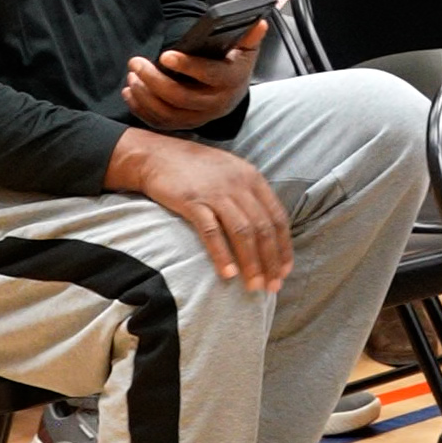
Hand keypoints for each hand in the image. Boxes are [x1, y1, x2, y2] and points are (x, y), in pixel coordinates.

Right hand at [110, 130, 293, 286]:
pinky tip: (228, 274)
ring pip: (242, 232)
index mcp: (252, 178)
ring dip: (251, 263)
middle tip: (272, 287)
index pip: (277, 217)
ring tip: (253, 286)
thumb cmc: (196, 168)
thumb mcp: (231, 172)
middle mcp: (238, 185)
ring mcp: (215, 193)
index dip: (284, 247)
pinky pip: (212, 232)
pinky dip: (222, 254)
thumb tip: (266, 229)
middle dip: (271, 261)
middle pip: (263, 228)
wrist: (157, 155)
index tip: (285, 271)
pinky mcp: (192, 201)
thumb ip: (249, 195)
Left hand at [124, 22, 260, 129]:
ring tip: (132, 75)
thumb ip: (249, 36)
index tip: (165, 55)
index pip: (209, 76)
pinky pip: (159, 122)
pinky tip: (130, 91)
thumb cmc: (233, 65)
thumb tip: (258, 22)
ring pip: (167, 113)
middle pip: (181, 97)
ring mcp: (199, 118)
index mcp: (231, 82)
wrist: (231, 94)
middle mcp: (216, 105)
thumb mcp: (245, 50)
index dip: (187, 66)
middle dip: (154, 79)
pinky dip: (141, 108)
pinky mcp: (183, 125)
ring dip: (145, 95)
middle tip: (135, 62)